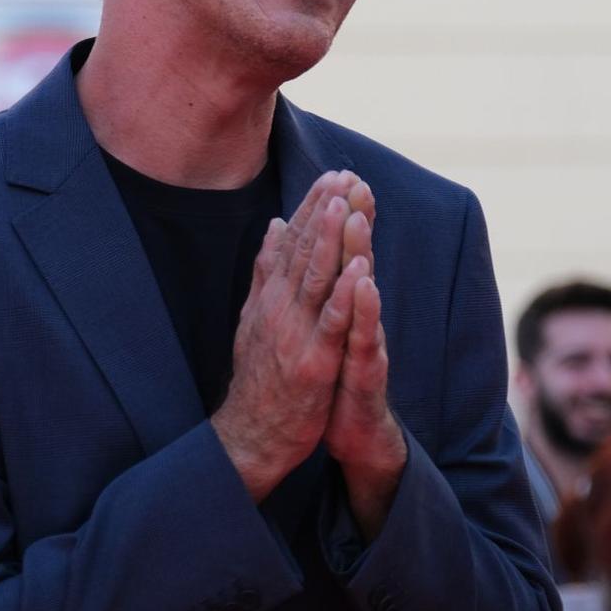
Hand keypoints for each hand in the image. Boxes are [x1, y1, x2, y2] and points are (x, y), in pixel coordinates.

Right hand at [212, 170, 364, 499]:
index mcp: (270, 296)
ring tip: (346, 205)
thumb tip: (273, 226)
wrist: (251, 434)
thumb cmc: (260, 378)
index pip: (291, 242)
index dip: (312, 208)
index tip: (332, 175)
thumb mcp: (256, 316)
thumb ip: (266, 271)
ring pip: (316, 279)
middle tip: (343, 175)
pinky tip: (359, 271)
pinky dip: (345, 296)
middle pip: (304, 252)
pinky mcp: (314, 362)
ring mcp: (295, 333)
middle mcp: (279, 308)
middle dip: (324, 212)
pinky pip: (332, 324)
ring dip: (332, 240)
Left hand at [324, 181, 407, 532]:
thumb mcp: (322, 331)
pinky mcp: (365, 372)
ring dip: (363, 254)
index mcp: (340, 308)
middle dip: (357, 220)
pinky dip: (364, 311)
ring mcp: (364, 342)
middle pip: (357, 262)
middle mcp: (356, 319)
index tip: (338, 173)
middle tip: (356, 179)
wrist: (352, 435)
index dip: (341, 215)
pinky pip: (365, 338)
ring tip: (360, 217)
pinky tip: (365, 285)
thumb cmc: (336, 380)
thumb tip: (306, 256)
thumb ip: (320, 292)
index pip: (341, 255)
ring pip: (363, 294)